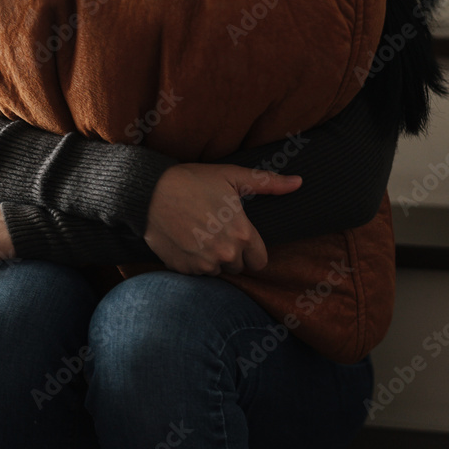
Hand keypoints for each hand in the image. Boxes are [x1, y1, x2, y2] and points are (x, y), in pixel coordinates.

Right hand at [144, 163, 300, 275]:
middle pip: (238, 266)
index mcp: (242, 233)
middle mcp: (225, 253)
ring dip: (211, 258)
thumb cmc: (193, 180)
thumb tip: (299, 182)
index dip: (251, 248)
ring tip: (198, 233)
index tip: (239, 235)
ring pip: (216, 270)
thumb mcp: (233, 176)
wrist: (149, 191)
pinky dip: (192, 261)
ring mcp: (202, 264)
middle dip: (231, 253)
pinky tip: (184, 240)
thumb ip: (269, 183)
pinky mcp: (182, 269)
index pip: (259, 261)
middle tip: (215, 230)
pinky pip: (195, 273)